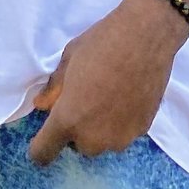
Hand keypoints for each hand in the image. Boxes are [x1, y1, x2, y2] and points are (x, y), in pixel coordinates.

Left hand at [28, 0, 188, 165]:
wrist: (147, 34)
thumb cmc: (102, 42)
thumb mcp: (68, 59)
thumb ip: (53, 89)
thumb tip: (42, 105)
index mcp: (67, 120)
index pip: (42, 154)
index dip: (40, 147)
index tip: (46, 134)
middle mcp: (93, 138)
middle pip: (77, 145)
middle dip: (77, 128)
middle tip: (86, 98)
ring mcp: (120, 137)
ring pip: (102, 141)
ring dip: (100, 127)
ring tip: (109, 96)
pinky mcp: (142, 131)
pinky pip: (123, 132)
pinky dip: (121, 121)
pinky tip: (127, 95)